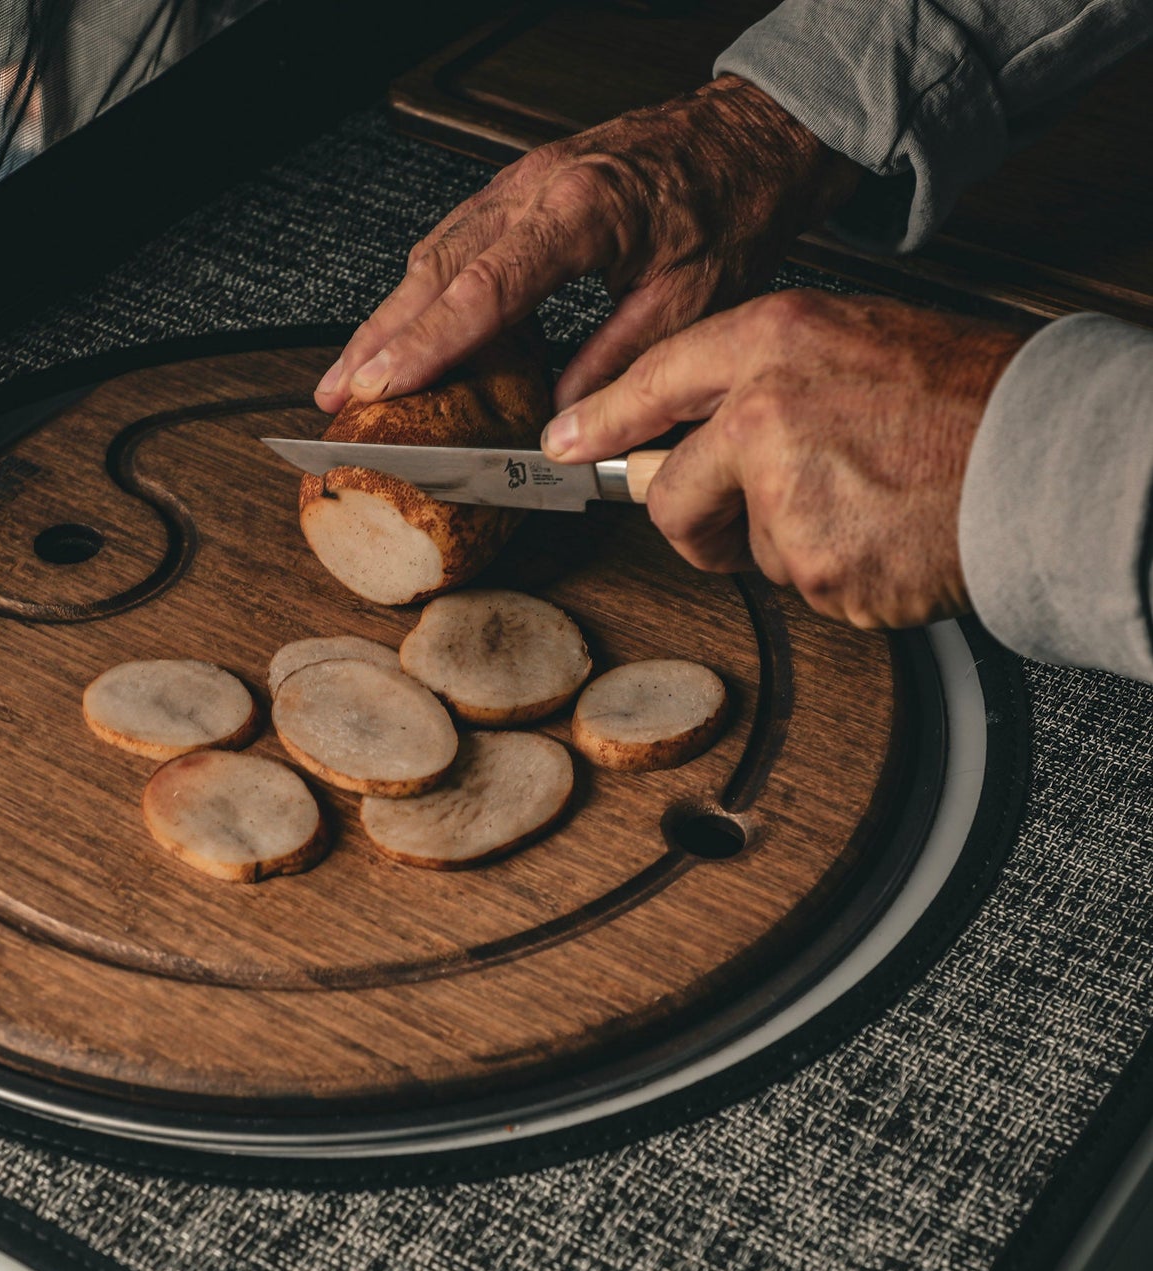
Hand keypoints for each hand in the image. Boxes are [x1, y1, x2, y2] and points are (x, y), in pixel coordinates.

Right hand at [315, 76, 859, 414]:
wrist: (750, 134)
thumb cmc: (730, 203)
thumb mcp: (691, 299)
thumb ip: (618, 362)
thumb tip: (561, 420)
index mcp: (581, 211)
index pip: (483, 290)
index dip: (427, 345)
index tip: (383, 385)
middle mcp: (537, 188)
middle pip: (435, 270)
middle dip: (378, 338)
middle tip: (337, 393)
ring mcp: (522, 182)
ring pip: (434, 253)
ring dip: (388, 317)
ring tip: (353, 373)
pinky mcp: (522, 188)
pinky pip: (454, 240)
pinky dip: (421, 290)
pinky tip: (402, 324)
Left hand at [541, 290, 1027, 629]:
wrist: (1050, 460)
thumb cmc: (968, 400)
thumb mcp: (857, 345)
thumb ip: (767, 382)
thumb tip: (700, 431)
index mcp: (777, 342)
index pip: (655, 378)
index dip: (600, 417)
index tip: (563, 443)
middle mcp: (767, 412)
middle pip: (670, 492)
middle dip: (694, 521)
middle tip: (744, 519)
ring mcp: (788, 495)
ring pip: (744, 546)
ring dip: (789, 544)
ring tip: (865, 505)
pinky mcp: (817, 567)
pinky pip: (797, 584)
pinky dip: (835, 575)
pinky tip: (884, 536)